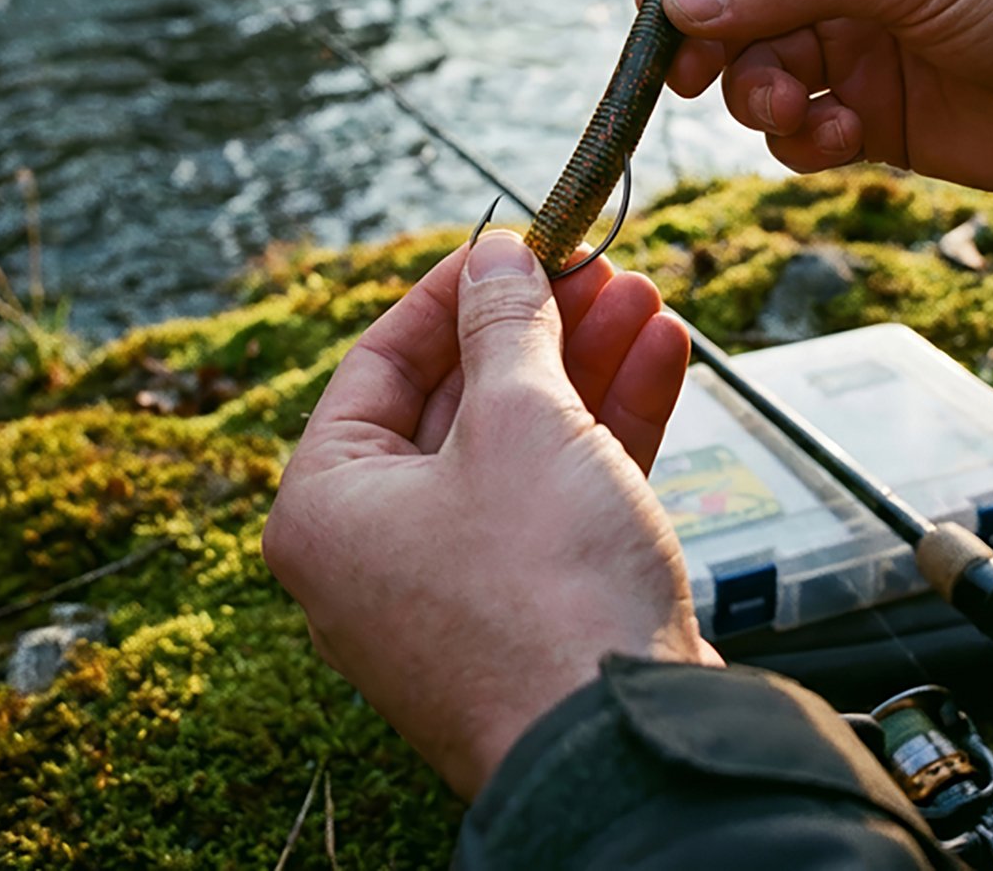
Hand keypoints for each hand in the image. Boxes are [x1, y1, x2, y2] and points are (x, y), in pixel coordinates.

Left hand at [261, 230, 711, 800]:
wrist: (626, 747)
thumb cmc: (542, 586)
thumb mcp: (518, 420)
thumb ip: (505, 325)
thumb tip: (499, 256)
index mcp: (331, 506)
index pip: (379, 362)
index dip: (451, 292)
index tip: (510, 245)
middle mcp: (382, 549)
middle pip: (461, 399)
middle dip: (540, 326)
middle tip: (594, 268)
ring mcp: (462, 583)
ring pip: (524, 442)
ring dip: (587, 365)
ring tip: (645, 297)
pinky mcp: (537, 604)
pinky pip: (562, 493)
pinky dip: (609, 426)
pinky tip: (661, 357)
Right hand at [640, 0, 992, 197]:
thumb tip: (678, 1)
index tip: (652, 10)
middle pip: (732, 3)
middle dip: (712, 42)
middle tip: (689, 77)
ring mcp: (854, 43)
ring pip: (755, 71)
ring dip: (760, 95)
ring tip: (799, 109)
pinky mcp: (870, 113)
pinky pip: (797, 127)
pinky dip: (803, 138)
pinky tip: (845, 137)